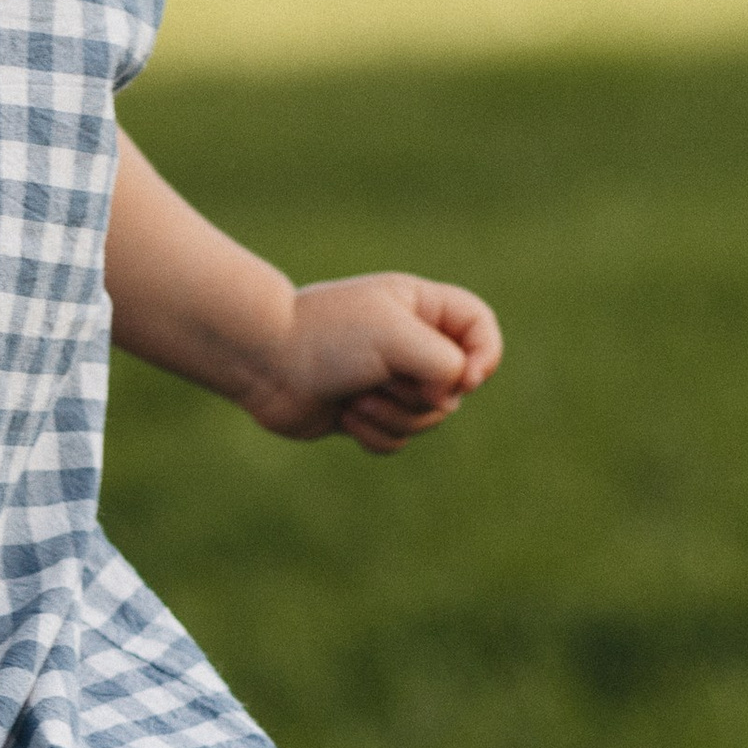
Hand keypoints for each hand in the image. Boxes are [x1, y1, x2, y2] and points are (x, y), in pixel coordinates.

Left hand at [240, 273, 501, 456]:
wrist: (262, 362)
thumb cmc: (328, 338)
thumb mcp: (397, 337)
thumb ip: (444, 362)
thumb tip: (451, 397)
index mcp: (421, 308)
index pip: (480, 327)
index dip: (485, 356)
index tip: (464, 378)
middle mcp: (409, 343)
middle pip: (455, 387)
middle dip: (419, 395)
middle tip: (381, 379)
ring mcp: (389, 380)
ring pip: (427, 419)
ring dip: (391, 416)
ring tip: (353, 398)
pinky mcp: (368, 413)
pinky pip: (398, 439)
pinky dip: (373, 434)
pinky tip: (343, 416)